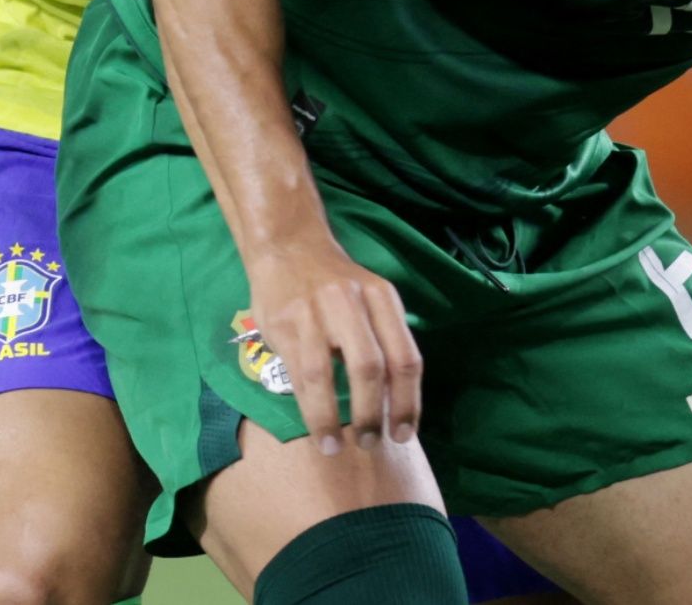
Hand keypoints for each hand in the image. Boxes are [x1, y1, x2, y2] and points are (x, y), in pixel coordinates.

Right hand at [245, 238, 421, 455]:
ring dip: (333, 418)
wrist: (288, 245)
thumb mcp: (371, 298)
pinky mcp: (283, 324)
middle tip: (372, 444)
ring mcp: (313, 312)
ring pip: (326, 374)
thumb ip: (384, 339)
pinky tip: (317, 428)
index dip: (408, 403)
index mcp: (382, 298)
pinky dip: (309, 407)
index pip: (405, 357)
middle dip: (372, 414)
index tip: (403, 435)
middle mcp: (350, 302)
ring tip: (337, 446)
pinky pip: (297, 374)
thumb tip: (395, 401)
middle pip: (370, 367)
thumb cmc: (335, 283)